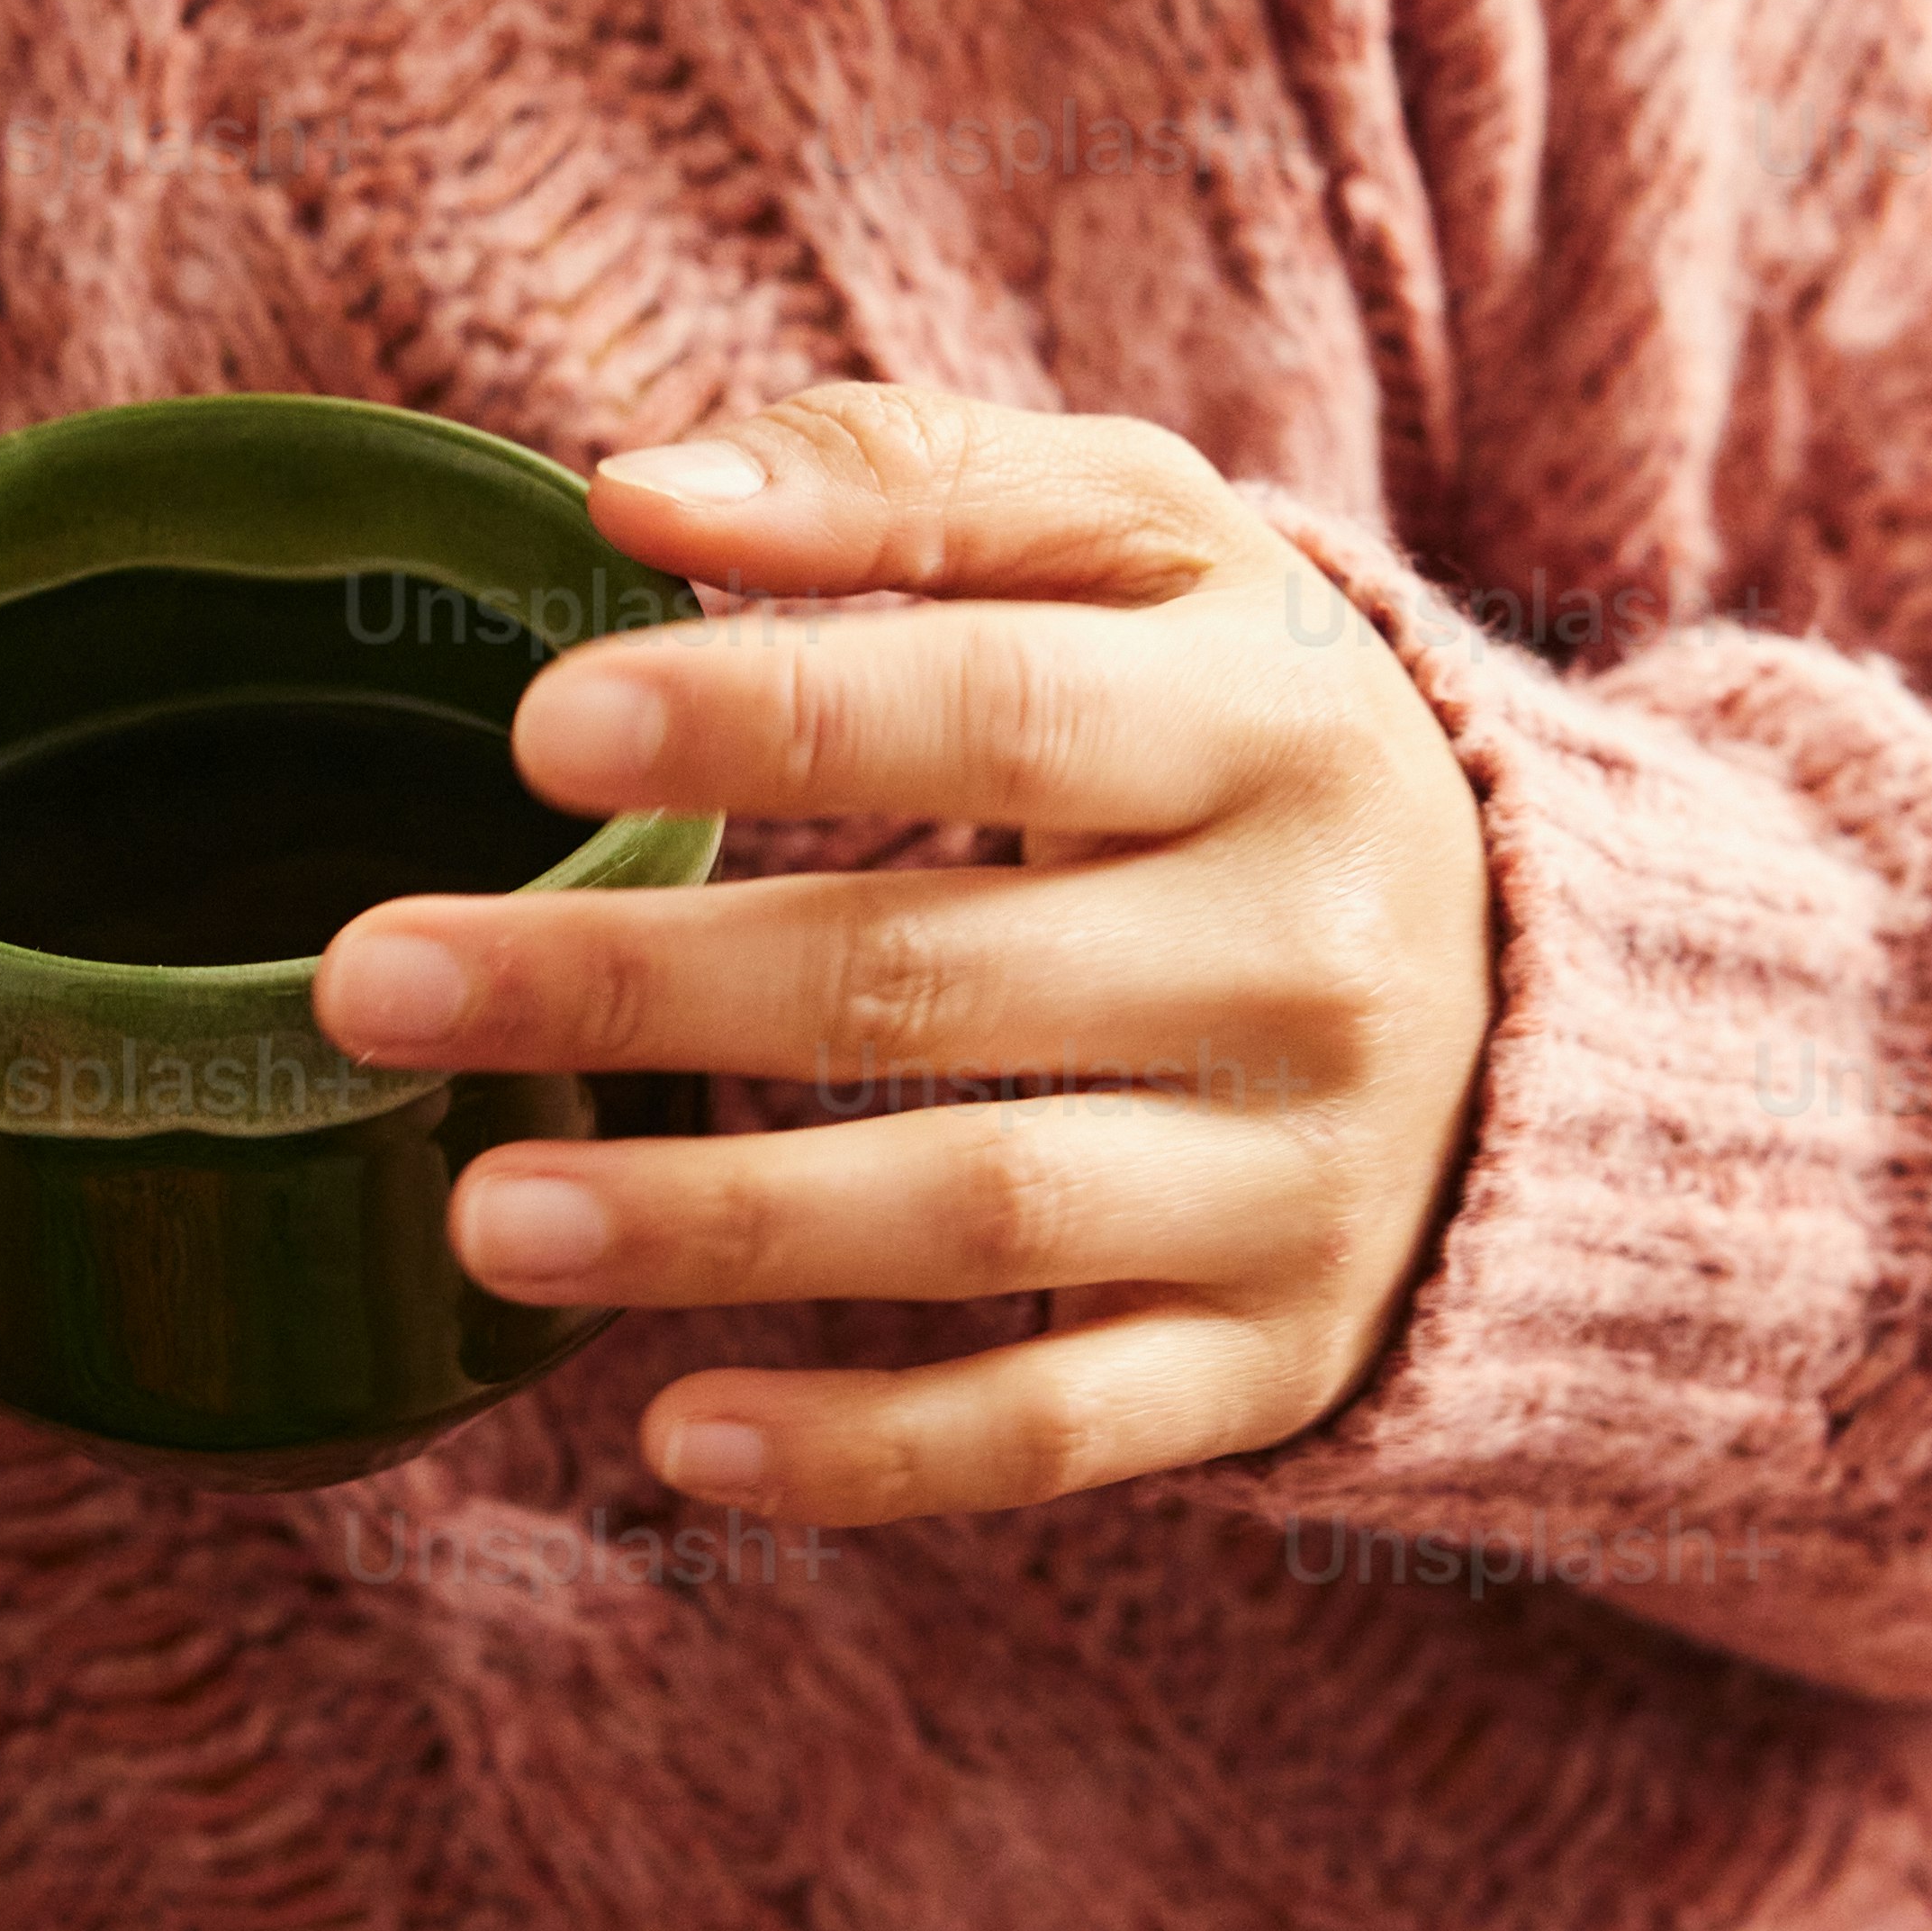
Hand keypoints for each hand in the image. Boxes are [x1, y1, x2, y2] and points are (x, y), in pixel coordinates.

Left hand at [309, 388, 1494, 1529]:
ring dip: (718, 1227)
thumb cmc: (1239, 723)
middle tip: (379, 982)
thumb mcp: (1139, 540)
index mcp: (1267, 718)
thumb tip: (631, 491)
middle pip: (934, 975)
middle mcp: (1305, 954)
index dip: (765, 714)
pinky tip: (673, 1438)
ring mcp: (1296, 1177)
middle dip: (640, 986)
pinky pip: (1057, 1431)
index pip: (998, 710)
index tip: (535, 733)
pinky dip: (866, 1454)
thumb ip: (896, 476)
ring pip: (980, 1218)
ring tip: (480, 1214)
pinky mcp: (1272, 1358)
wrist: (1552, 992)